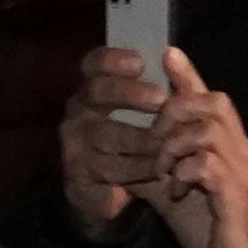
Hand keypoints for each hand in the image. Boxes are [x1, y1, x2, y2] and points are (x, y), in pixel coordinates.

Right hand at [59, 50, 170, 235]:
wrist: (113, 195)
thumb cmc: (141, 143)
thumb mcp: (156, 114)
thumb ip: (168, 85)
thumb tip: (173, 53)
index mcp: (95, 90)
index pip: (94, 64)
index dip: (113, 60)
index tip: (141, 62)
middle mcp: (79, 113)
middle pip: (98, 92)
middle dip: (130, 94)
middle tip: (161, 100)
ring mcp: (74, 145)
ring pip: (108, 137)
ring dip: (142, 141)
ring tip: (170, 145)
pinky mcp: (77, 178)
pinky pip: (109, 171)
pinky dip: (137, 173)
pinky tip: (159, 175)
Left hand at [146, 51, 247, 247]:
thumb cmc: (212, 229)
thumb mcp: (175, 195)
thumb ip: (156, 171)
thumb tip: (120, 158)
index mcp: (228, 146)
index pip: (210, 99)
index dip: (189, 75)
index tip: (167, 52)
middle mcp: (240, 150)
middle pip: (211, 101)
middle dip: (173, 114)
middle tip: (155, 145)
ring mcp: (241, 169)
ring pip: (205, 129)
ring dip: (173, 146)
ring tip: (164, 172)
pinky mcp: (235, 193)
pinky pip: (206, 164)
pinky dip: (183, 173)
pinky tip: (178, 191)